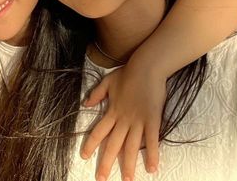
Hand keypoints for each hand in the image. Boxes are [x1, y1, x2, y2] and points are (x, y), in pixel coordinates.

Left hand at [81, 62, 165, 180]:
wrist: (147, 67)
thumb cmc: (128, 73)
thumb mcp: (107, 82)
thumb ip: (97, 94)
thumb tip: (85, 104)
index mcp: (111, 111)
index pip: (98, 132)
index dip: (90, 145)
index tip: (84, 156)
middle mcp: (123, 119)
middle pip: (113, 145)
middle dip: (106, 163)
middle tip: (100, 178)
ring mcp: (138, 121)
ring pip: (131, 147)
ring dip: (129, 164)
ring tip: (127, 179)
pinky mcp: (153, 120)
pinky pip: (152, 140)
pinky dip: (152, 155)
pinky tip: (152, 168)